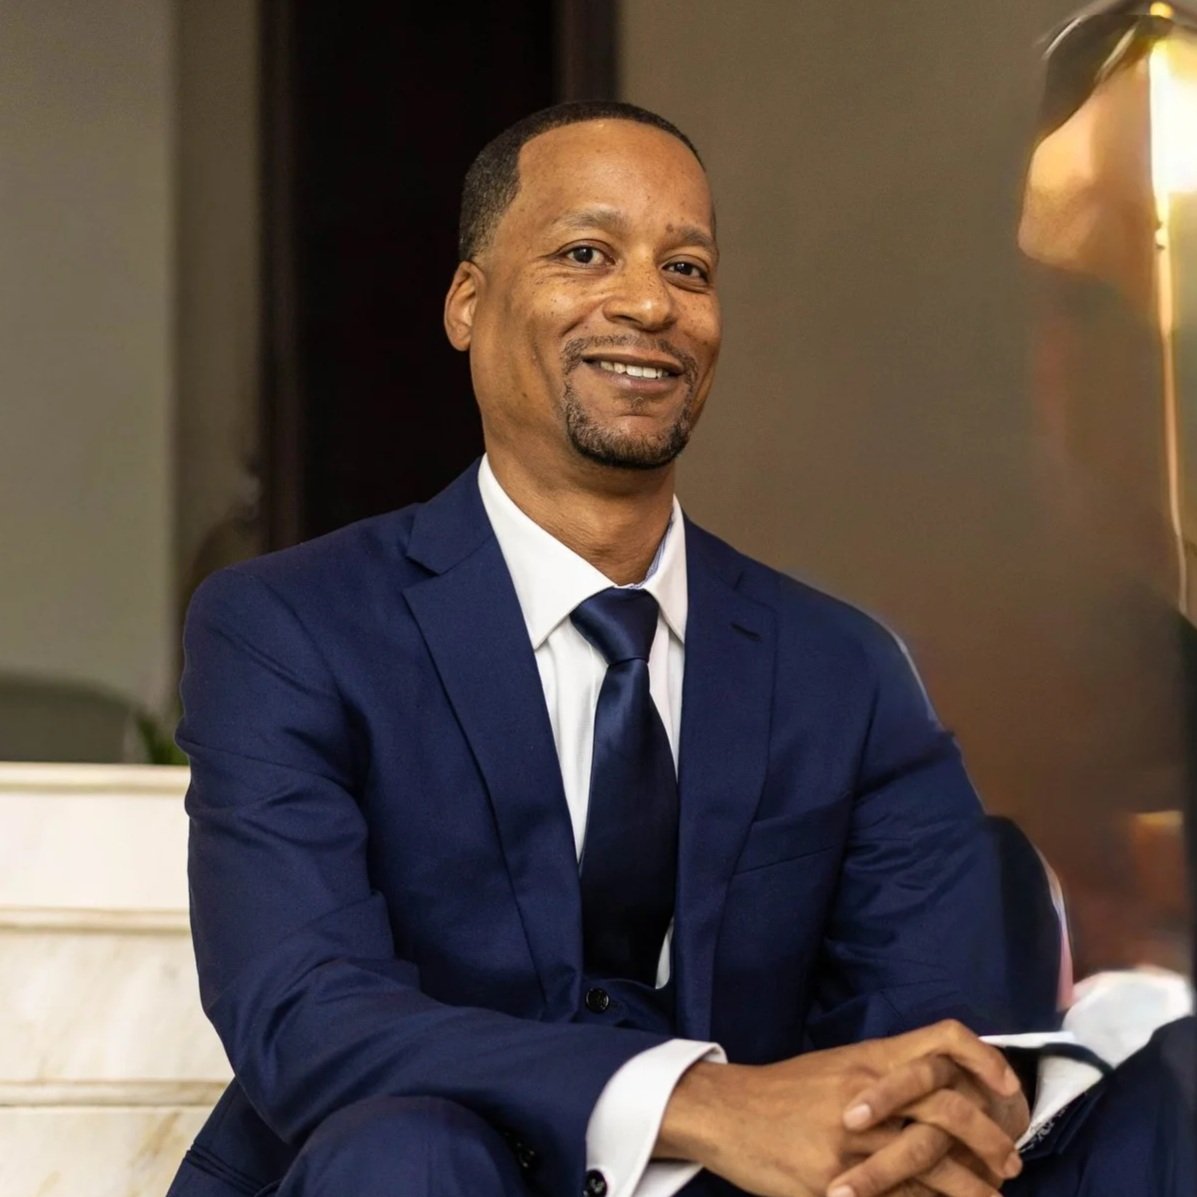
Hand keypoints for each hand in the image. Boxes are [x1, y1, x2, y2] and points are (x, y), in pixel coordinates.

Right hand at [655, 1020, 1022, 1196]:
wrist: (727, 1111)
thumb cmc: (783, 1091)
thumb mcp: (835, 1067)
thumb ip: (883, 1076)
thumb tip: (933, 1096)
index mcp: (870, 1058)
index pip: (941, 1040)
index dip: (983, 1057)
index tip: (1008, 1086)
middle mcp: (868, 1092)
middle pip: (949, 1109)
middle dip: (990, 1140)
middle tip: (1010, 1164)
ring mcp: (854, 1139)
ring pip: (933, 1164)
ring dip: (971, 1188)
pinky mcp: (838, 1180)